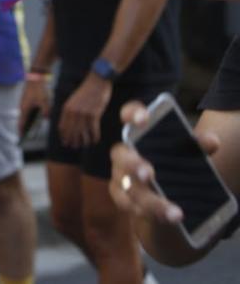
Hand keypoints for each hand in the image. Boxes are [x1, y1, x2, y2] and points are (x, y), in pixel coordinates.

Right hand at [19, 79, 50, 137]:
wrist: (35, 77)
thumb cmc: (39, 89)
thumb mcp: (44, 101)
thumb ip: (46, 112)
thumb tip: (46, 119)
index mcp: (25, 109)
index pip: (21, 124)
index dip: (21, 132)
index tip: (21, 138)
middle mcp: (23, 107)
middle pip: (22, 120)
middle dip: (25, 128)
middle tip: (28, 136)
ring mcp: (24, 103)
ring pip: (25, 115)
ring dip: (28, 122)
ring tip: (33, 128)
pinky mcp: (27, 100)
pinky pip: (28, 111)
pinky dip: (30, 116)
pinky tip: (37, 117)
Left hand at [59, 74, 112, 147]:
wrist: (97, 81)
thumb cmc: (86, 90)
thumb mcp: (73, 99)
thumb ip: (71, 110)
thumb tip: (70, 122)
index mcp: (66, 108)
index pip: (62, 126)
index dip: (63, 135)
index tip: (64, 141)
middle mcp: (73, 112)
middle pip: (71, 131)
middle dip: (71, 140)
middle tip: (73, 146)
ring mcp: (84, 114)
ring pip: (82, 132)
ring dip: (82, 141)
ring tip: (82, 146)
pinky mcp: (94, 114)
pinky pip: (93, 130)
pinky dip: (94, 137)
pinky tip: (94, 141)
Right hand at [110, 101, 220, 223]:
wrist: (161, 193)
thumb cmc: (171, 163)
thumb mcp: (187, 153)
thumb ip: (197, 146)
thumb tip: (211, 141)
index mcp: (138, 134)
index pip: (129, 115)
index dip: (133, 113)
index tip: (144, 119)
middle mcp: (124, 153)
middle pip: (120, 154)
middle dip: (132, 164)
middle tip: (148, 173)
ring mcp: (119, 176)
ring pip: (128, 187)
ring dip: (150, 201)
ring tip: (174, 213)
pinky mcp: (121, 197)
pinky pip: (129, 205)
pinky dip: (149, 213)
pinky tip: (166, 218)